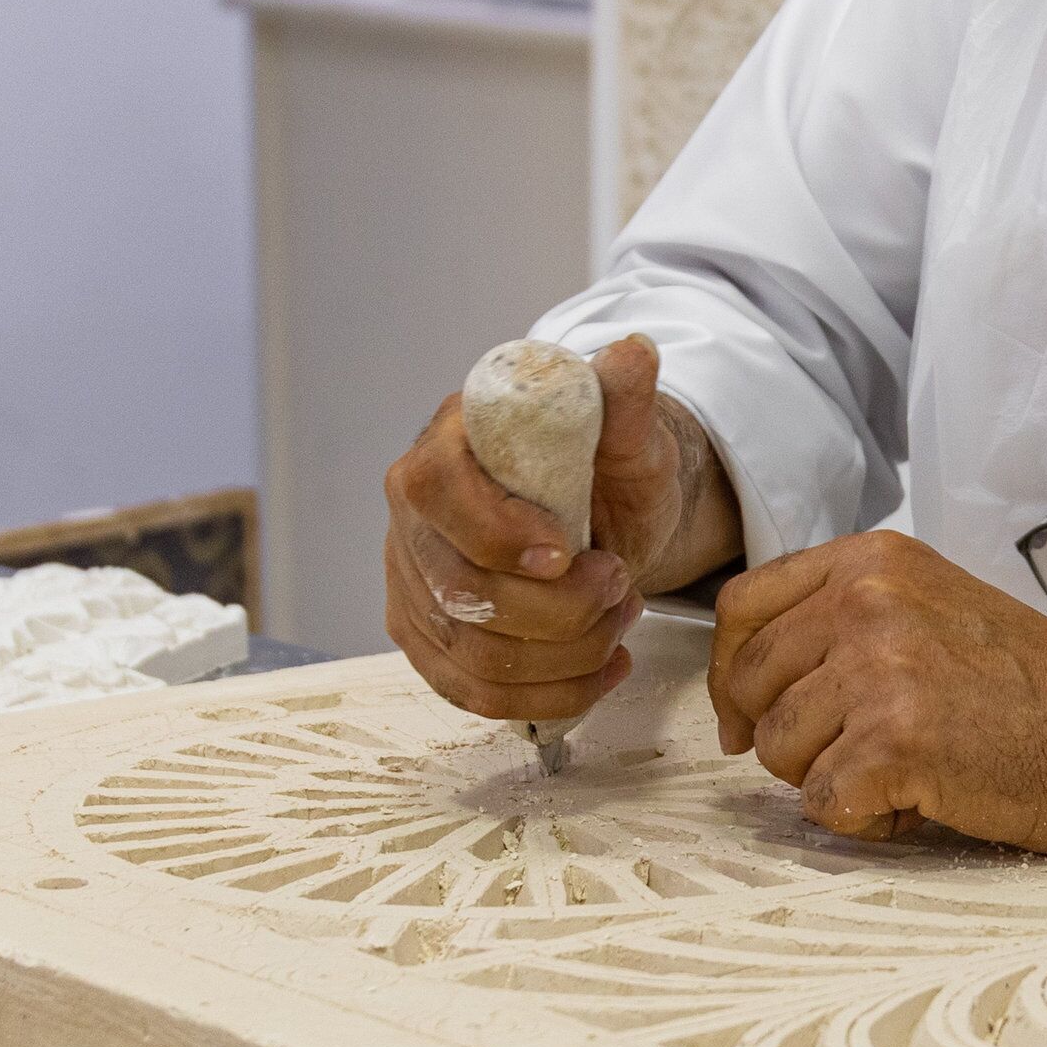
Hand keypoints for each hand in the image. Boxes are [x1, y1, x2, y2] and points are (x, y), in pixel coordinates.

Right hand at [383, 335, 737, 721]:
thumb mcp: (628, 433)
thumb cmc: (606, 468)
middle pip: (460, 592)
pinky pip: (473, 692)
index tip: (566, 553)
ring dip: (566, 654)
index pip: (437, 492)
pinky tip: (600, 669)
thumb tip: (634, 351)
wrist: (602, 513)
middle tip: (621, 586)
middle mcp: (413, 514)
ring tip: (618, 621)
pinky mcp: (427, 636)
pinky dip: (548, 695)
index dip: (497, 533)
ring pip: (473, 653)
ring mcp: (412, 581)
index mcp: (447, 445)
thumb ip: (624, 399)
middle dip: (560, 609)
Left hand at [708, 531, 1046, 848]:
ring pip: (777, 750)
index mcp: (871, 561)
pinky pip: (822, 803)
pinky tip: (922, 799)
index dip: (731, 674)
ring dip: (830, 778)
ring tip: (908, 769)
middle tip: (858, 753)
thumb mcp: (929, 607)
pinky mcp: (894, 741)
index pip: (742, 608)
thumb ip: (844, 620)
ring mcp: (879, 668)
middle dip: (787, 736)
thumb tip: (746, 689)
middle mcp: (867, 601)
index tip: (746, 716)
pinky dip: (866, 819)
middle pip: (751, 686)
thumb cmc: (1031, 687)